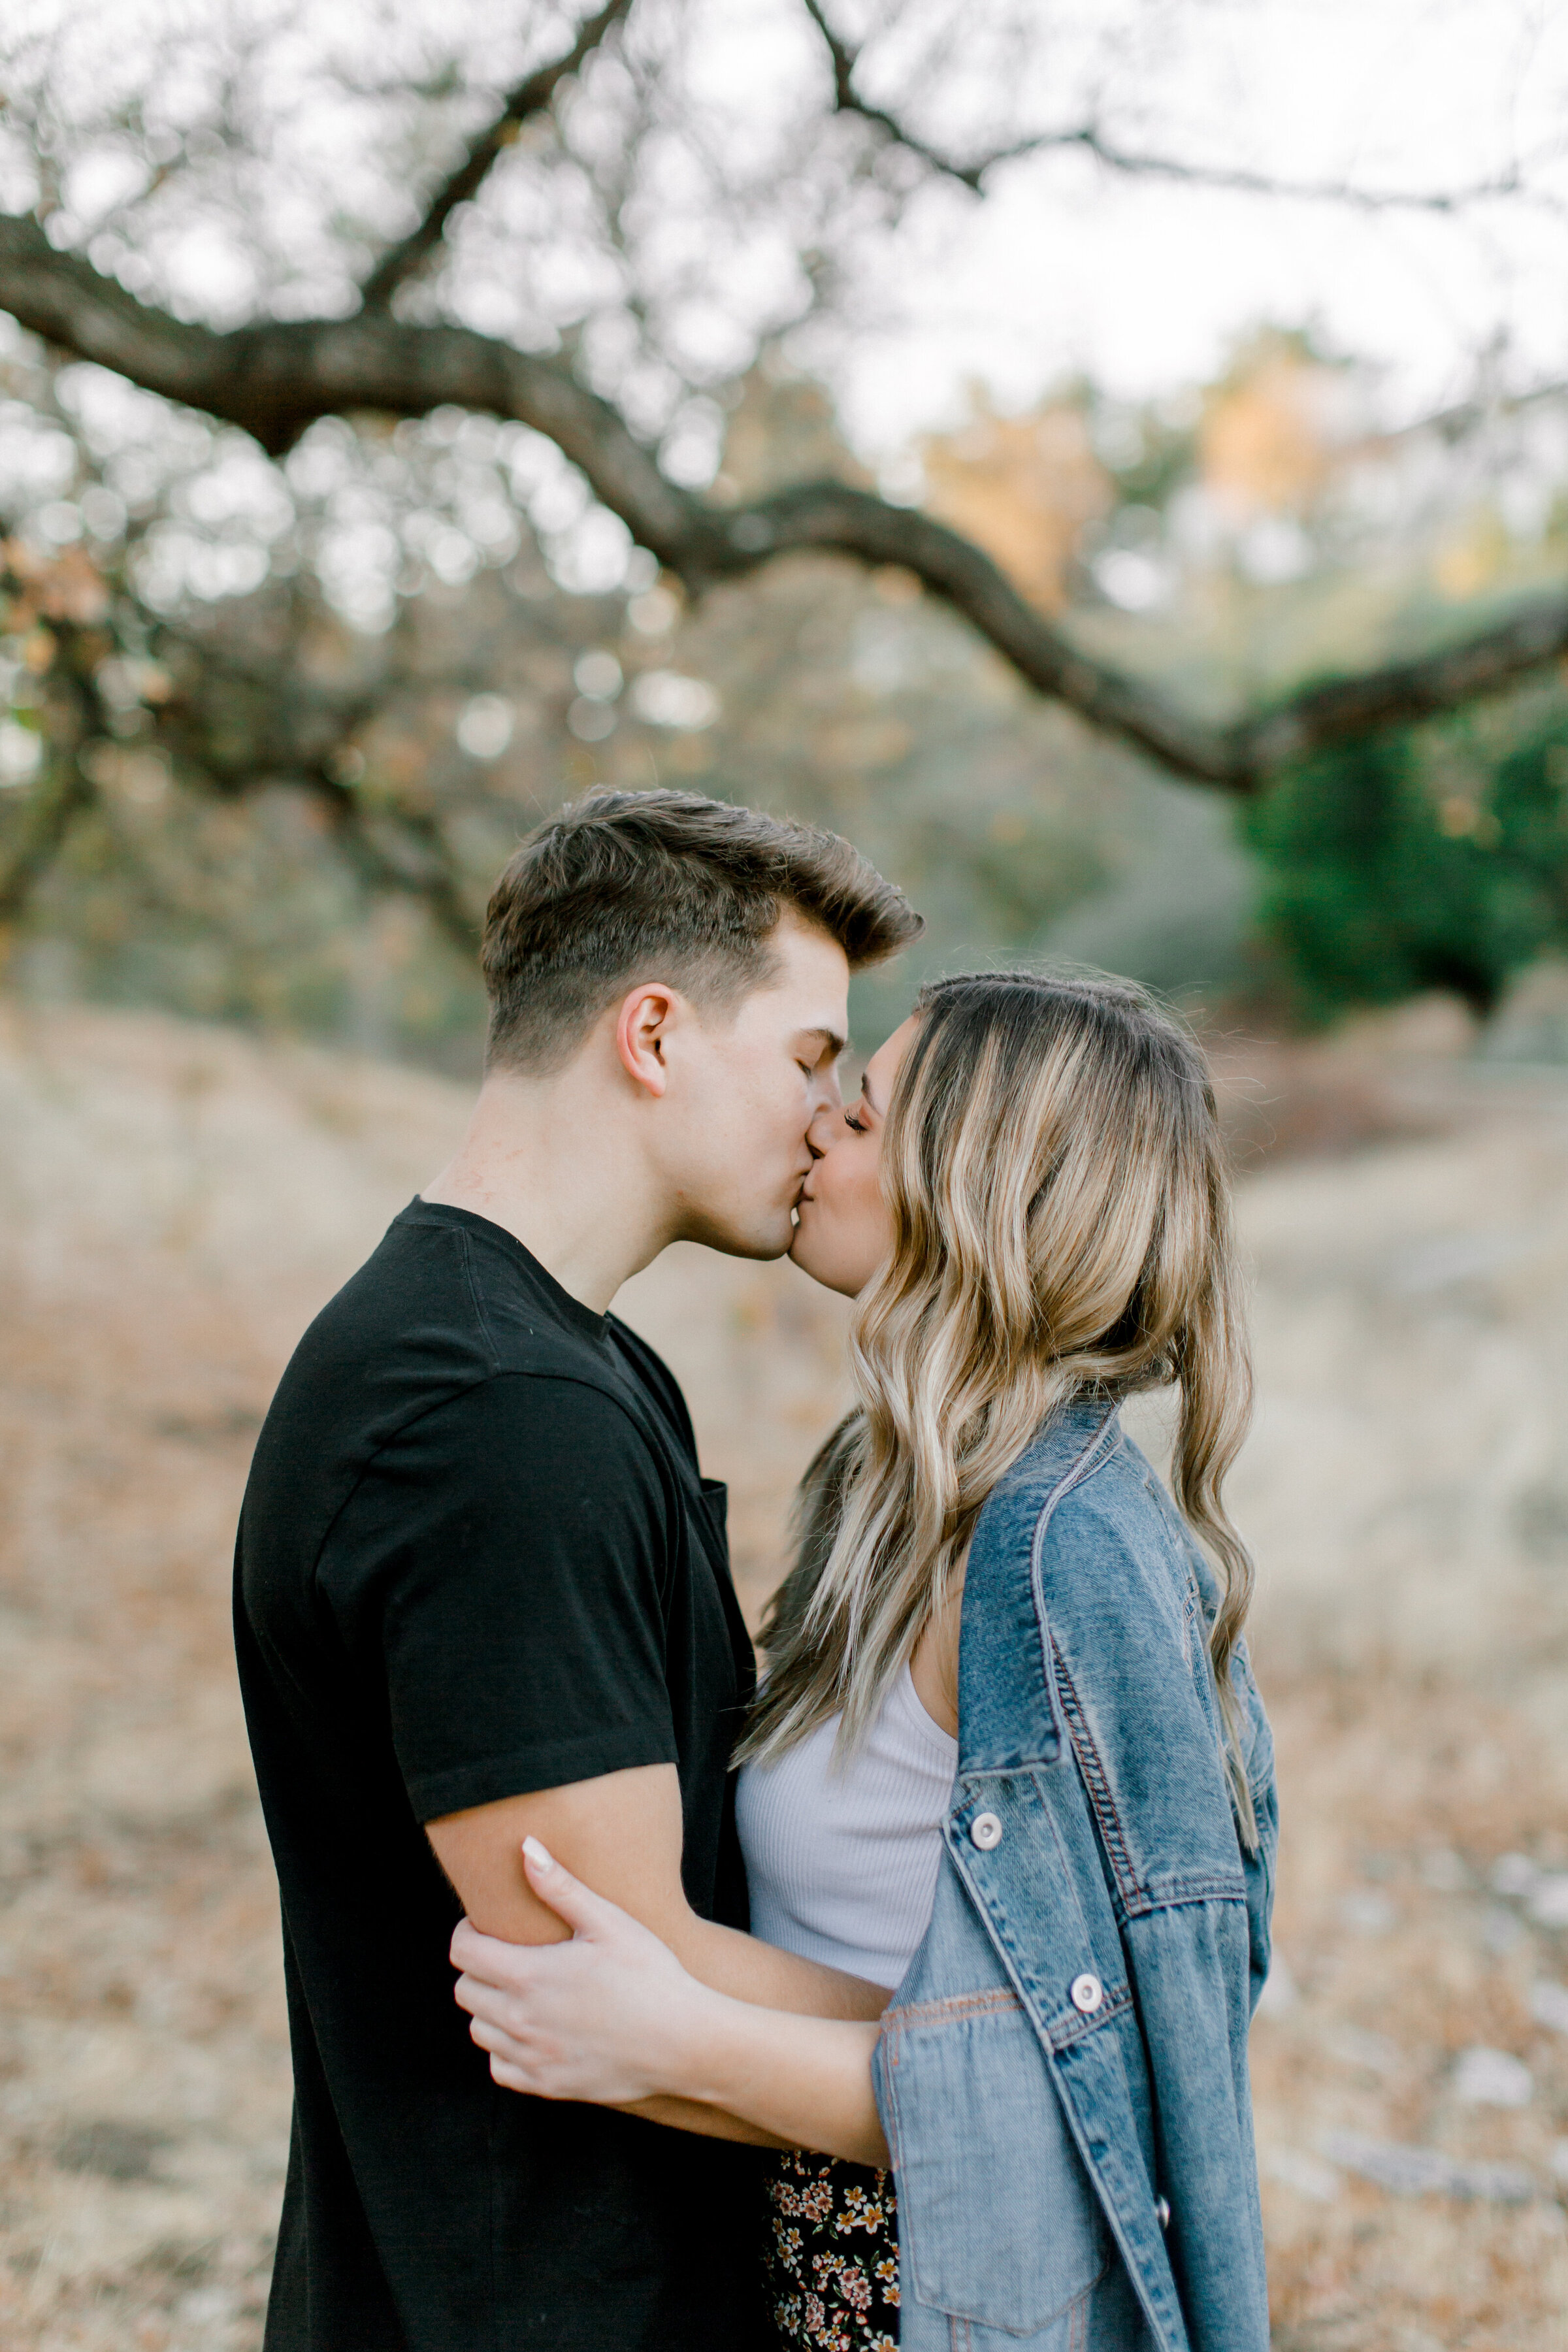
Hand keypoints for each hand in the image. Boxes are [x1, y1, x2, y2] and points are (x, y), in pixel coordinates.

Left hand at [451, 1836, 710, 2104]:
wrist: (682, 2042)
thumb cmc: (650, 1975)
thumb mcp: (608, 1921)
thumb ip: (560, 1886)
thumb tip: (525, 1847)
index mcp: (528, 1975)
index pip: (463, 1952)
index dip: (467, 1932)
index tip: (486, 1926)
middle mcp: (519, 2021)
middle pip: (464, 1991)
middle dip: (477, 1968)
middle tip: (507, 1955)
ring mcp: (531, 2057)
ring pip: (479, 2031)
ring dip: (489, 2008)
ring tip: (521, 1991)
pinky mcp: (546, 2086)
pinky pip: (499, 2068)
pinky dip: (504, 2050)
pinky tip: (532, 2032)